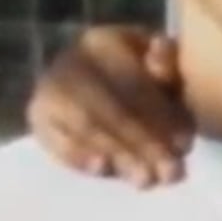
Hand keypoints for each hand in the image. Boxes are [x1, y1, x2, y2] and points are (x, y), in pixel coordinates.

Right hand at [25, 26, 193, 187]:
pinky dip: (77, 156)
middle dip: (143, 144)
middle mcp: (70, 61)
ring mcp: (48, 89)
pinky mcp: (37, 117)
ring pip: (85, 126)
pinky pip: (53, 139)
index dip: (159, 115)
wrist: (97, 77)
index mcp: (104, 41)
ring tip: (146, 179)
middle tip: (169, 173)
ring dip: (119, 155)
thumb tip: (161, 56)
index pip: (131, 82)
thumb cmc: (143, 72)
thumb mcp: (161, 63)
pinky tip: (102, 170)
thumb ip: (167, 61)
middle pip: (109, 107)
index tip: (184, 144)